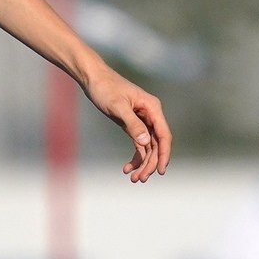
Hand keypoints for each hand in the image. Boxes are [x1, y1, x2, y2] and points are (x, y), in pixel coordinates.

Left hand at [86, 67, 173, 182]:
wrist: (93, 79)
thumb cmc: (105, 89)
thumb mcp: (117, 107)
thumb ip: (132, 124)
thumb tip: (146, 143)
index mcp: (152, 108)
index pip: (164, 135)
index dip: (164, 154)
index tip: (160, 171)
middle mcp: (151, 115)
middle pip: (156, 144)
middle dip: (150, 163)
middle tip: (140, 179)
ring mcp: (143, 120)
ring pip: (148, 147)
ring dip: (142, 164)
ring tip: (133, 179)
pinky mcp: (133, 124)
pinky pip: (139, 145)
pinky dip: (135, 157)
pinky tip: (126, 168)